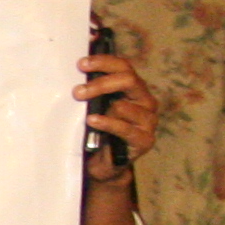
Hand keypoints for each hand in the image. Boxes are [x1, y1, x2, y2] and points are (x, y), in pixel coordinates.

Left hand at [80, 45, 159, 173]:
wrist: (107, 162)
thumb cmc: (100, 129)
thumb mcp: (96, 106)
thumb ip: (93, 91)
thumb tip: (76, 72)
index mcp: (135, 88)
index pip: (124, 67)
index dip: (104, 62)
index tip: (81, 64)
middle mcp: (145, 101)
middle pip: (128, 80)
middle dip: (101, 83)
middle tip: (78, 92)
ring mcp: (148, 120)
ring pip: (124, 105)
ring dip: (102, 108)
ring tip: (85, 114)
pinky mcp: (145, 140)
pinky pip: (124, 128)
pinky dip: (106, 124)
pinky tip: (92, 121)